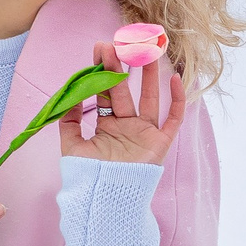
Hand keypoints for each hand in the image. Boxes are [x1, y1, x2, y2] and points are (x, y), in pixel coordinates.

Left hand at [58, 43, 187, 165]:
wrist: (105, 201)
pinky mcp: (160, 143)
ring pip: (148, 98)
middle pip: (124, 90)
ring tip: (146, 50)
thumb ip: (69, 122)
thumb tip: (70, 96)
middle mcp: (126, 126)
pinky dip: (176, 100)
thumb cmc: (88, 178)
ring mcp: (144, 133)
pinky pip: (172, 118)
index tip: (99, 49)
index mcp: (106, 126)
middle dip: (120, 67)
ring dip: (148, 74)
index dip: (102, 72)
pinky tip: (174, 78)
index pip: (105, 93)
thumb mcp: (72, 147)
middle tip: (116, 43)